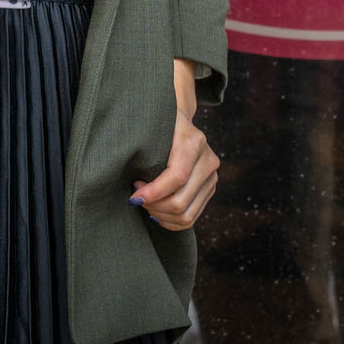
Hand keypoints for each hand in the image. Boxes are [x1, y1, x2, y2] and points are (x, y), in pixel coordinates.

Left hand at [130, 60, 218, 230]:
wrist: (178, 122)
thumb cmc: (157, 126)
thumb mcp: (149, 129)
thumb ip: (141, 150)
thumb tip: (131, 183)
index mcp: (194, 141)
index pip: (176, 177)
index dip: (153, 193)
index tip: (133, 196)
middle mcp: (208, 160)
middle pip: (181, 201)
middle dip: (154, 206)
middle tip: (137, 198)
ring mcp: (212, 176)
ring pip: (186, 214)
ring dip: (161, 215)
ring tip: (146, 203)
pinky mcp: (210, 189)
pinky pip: (191, 218)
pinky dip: (170, 221)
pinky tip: (156, 211)